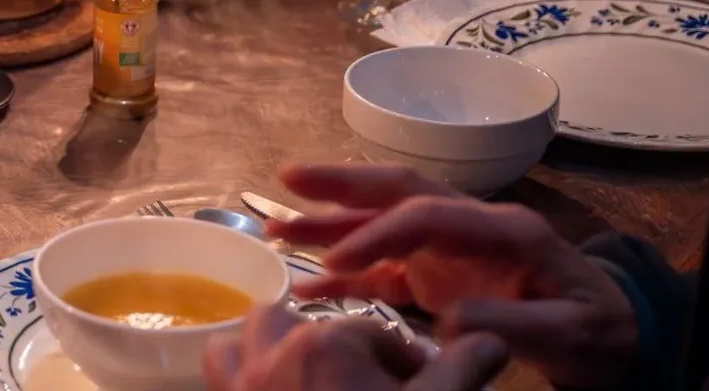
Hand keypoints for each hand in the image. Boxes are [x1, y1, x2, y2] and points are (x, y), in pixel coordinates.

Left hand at [205, 304, 504, 390]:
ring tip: (307, 378)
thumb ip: (460, 373)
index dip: (401, 359)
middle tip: (359, 379)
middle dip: (327, 341)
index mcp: (329, 345)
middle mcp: (274, 354)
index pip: (374, 334)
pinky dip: (240, 376)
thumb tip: (488, 341)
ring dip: (269, 349)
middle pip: (296, 324)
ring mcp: (242, 387)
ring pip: (243, 342)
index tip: (417, 383)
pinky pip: (220, 377)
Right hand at [269, 164, 638, 389]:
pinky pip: (384, 269)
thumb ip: (512, 319)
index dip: (377, 231)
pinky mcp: (439, 275)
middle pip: (398, 192)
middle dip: (340, 185)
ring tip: (274, 227)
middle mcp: (470, 226)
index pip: (428, 214)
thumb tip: (450, 316)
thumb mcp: (571, 332)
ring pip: (382, 223)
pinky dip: (345, 275)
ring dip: (329, 223)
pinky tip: (306, 286)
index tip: (333, 260)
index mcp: (503, 228)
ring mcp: (451, 248)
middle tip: (286, 179)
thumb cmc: (599, 332)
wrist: (616, 338)